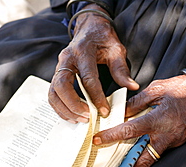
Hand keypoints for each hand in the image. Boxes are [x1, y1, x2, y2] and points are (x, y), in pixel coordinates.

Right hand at [49, 4, 138, 123]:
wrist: (89, 27)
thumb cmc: (103, 38)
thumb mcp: (116, 49)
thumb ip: (121, 69)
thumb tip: (131, 86)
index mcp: (82, 52)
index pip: (88, 78)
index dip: (96, 97)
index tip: (104, 111)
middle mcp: (66, 59)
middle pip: (62, 86)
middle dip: (73, 105)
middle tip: (88, 117)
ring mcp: (59, 67)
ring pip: (53, 92)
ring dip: (65, 109)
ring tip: (80, 120)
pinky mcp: (57, 74)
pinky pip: (53, 94)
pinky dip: (60, 107)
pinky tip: (72, 115)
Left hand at [93, 57, 185, 166]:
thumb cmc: (184, 89)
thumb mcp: (157, 89)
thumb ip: (137, 102)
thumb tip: (122, 111)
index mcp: (158, 120)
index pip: (129, 131)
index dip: (111, 136)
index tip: (97, 140)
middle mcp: (165, 136)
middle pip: (142, 160)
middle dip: (125, 163)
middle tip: (111, 158)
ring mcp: (173, 141)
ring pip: (151, 159)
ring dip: (136, 160)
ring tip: (122, 154)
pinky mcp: (177, 142)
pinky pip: (158, 151)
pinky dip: (146, 151)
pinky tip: (137, 144)